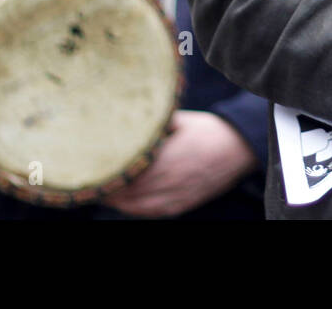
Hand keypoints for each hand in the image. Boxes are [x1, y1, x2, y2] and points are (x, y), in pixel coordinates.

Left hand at [103, 110, 257, 216]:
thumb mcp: (181, 119)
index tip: (91, 165)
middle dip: (108, 186)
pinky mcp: (183, 204)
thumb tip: (128, 119)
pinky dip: (134, 208)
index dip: (107, 172)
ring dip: (118, 200)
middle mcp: (170, 180)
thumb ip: (154, 124)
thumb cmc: (209, 130)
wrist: (240, 148)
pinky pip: (151, 212)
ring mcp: (176, 195)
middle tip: (91, 179)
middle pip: (128, 190)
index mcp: (168, 157)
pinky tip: (125, 202)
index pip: (128, 172)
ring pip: (136, 205)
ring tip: (104, 191)